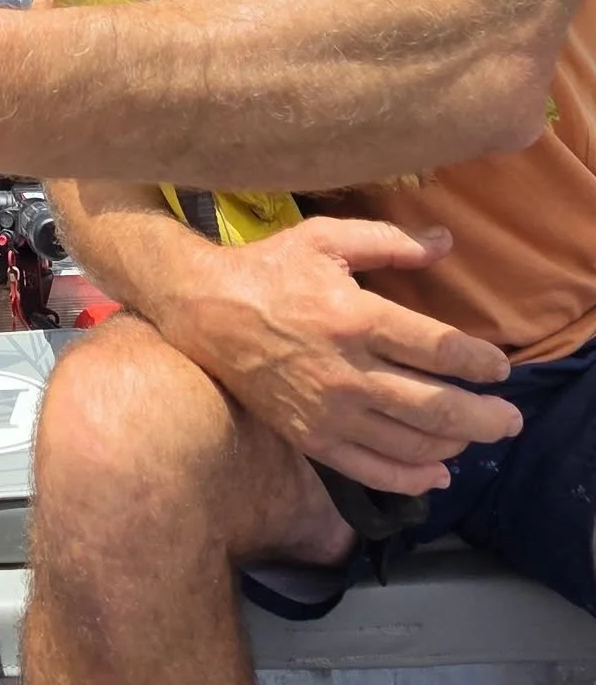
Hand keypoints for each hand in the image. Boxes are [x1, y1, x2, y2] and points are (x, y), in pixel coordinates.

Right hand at [165, 216, 521, 495]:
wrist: (205, 311)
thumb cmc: (269, 269)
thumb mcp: (325, 237)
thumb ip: (388, 241)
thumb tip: (444, 243)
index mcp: (355, 317)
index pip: (438, 349)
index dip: (478, 361)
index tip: (499, 367)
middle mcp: (348, 371)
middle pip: (437, 407)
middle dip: (485, 417)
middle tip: (510, 419)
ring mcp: (329, 411)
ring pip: (411, 443)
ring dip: (455, 445)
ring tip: (474, 435)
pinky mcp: (311, 438)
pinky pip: (372, 470)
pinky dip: (411, 478)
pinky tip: (435, 473)